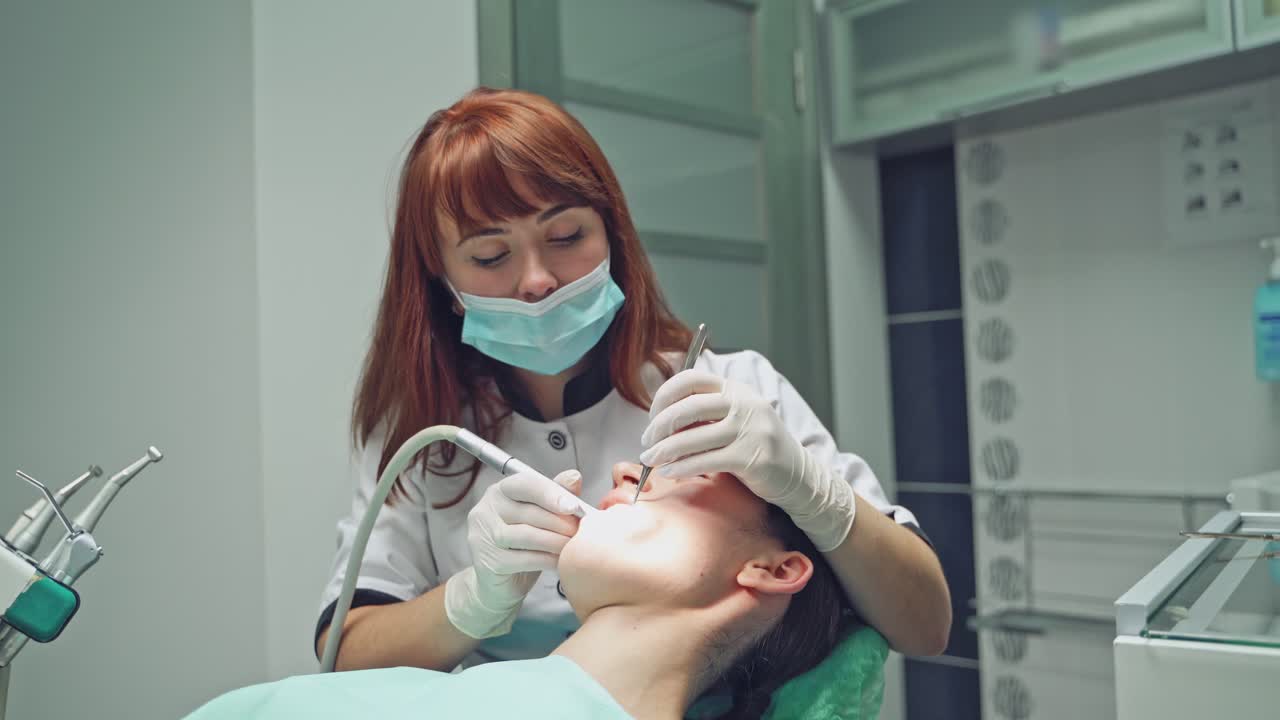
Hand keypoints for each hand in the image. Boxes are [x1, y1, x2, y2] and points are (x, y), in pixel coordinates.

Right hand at [444, 468, 583, 638]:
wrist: (499, 585)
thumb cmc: (523, 545)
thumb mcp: (540, 516)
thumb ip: (556, 495)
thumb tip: (574, 476)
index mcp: (499, 491)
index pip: (525, 484)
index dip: (551, 494)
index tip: (574, 506)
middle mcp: (486, 510)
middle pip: (528, 511)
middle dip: (560, 521)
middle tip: (580, 530)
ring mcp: (483, 537)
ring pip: (527, 535)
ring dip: (556, 541)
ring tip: (573, 546)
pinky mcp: (488, 562)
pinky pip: (525, 559)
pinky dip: (548, 560)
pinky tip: (560, 562)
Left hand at [640, 370, 853, 551]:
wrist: (797, 474)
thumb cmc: (754, 447)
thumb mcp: (733, 419)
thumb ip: (704, 414)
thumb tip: (658, 419)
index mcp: (735, 389)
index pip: (691, 378)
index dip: (665, 395)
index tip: (653, 416)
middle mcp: (744, 404)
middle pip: (689, 406)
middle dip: (660, 425)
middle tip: (647, 441)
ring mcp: (750, 430)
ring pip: (694, 436)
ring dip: (665, 449)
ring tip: (650, 459)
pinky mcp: (752, 457)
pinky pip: (707, 460)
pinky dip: (682, 466)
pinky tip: (670, 471)